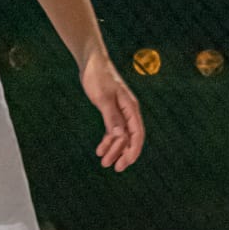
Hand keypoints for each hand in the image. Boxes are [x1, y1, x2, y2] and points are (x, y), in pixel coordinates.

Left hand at [79, 52, 144, 171]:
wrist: (91, 61)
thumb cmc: (98, 76)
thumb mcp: (103, 98)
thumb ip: (112, 117)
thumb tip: (120, 136)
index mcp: (130, 107)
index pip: (137, 133)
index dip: (133, 150)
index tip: (126, 163)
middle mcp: (128, 111)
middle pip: (130, 137)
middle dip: (123, 153)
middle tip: (114, 167)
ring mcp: (120, 110)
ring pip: (121, 135)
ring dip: (113, 149)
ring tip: (104, 162)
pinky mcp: (111, 109)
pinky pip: (113, 129)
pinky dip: (107, 140)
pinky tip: (100, 149)